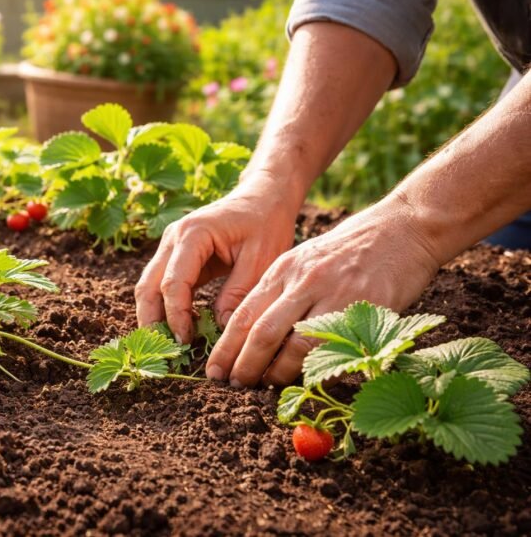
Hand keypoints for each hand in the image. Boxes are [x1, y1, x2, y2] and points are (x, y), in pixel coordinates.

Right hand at [135, 169, 299, 343]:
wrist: (264, 196)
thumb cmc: (266, 223)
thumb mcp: (261, 259)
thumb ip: (239, 292)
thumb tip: (221, 328)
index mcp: (193, 234)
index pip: (173, 283)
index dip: (177, 316)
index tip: (187, 342)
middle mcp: (173, 238)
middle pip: (148, 286)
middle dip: (153, 321)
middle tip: (165, 353)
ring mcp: (170, 246)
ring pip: (149, 286)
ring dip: (154, 316)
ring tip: (168, 346)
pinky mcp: (176, 255)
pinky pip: (161, 284)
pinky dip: (164, 307)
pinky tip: (178, 329)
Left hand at [205, 201, 441, 386]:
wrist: (402, 228)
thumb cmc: (349, 250)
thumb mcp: (305, 260)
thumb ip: (282, 293)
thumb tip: (254, 336)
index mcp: (283, 269)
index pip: (244, 314)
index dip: (225, 347)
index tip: (213, 369)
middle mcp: (303, 281)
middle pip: (261, 333)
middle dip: (243, 365)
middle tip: (232, 385)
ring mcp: (334, 294)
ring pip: (294, 346)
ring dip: (277, 374)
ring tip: (266, 387)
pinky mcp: (364, 308)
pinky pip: (336, 349)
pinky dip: (318, 371)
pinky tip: (307, 382)